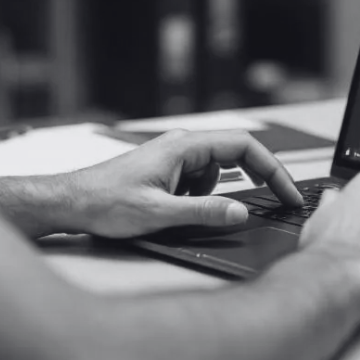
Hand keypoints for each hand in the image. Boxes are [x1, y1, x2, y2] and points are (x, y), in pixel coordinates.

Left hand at [67, 129, 302, 238]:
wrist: (71, 202)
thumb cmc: (104, 202)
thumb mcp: (158, 214)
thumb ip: (203, 213)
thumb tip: (240, 212)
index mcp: (182, 146)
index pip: (242, 146)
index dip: (272, 168)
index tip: (288, 192)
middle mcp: (180, 145)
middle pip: (234, 155)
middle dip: (254, 180)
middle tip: (274, 204)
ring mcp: (173, 157)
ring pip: (214, 172)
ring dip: (212, 195)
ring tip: (177, 211)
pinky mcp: (166, 170)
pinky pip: (196, 182)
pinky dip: (196, 198)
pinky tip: (170, 209)